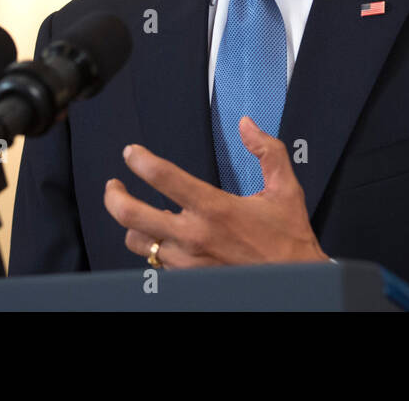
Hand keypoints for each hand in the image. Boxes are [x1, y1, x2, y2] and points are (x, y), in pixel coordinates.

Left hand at [102, 115, 328, 267]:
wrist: (293, 284)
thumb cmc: (288, 240)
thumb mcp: (285, 189)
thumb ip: (267, 150)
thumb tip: (247, 125)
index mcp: (214, 209)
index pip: (163, 178)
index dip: (140, 160)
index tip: (132, 153)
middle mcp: (193, 236)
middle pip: (131, 214)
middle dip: (114, 196)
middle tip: (114, 186)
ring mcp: (186, 262)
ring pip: (139, 242)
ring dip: (134, 225)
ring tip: (137, 213)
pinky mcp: (187, 280)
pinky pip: (156, 264)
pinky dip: (154, 249)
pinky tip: (162, 239)